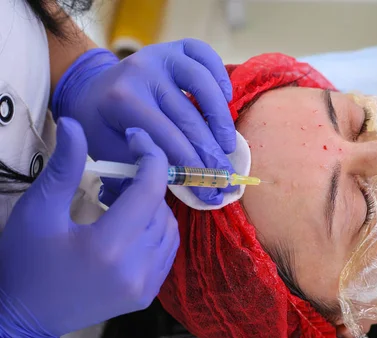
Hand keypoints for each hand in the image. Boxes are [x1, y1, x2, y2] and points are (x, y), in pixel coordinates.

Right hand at [0, 118, 178, 337]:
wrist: (22, 318)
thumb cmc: (25, 261)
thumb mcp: (38, 210)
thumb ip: (64, 167)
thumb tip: (74, 123)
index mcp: (108, 247)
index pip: (149, 191)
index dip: (150, 158)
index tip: (137, 139)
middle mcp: (135, 269)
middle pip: (161, 208)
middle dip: (146, 184)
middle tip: (120, 175)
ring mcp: (144, 286)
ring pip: (169, 229)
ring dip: (153, 208)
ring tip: (122, 200)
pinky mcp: (146, 296)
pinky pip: (167, 252)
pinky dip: (157, 231)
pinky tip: (132, 225)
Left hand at [52, 39, 235, 204]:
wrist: (89, 89)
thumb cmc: (101, 126)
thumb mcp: (107, 151)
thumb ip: (140, 167)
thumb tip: (181, 185)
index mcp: (122, 99)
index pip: (168, 139)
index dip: (193, 169)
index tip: (211, 193)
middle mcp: (142, 71)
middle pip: (189, 118)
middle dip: (212, 155)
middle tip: (228, 180)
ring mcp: (160, 55)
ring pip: (202, 83)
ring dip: (221, 120)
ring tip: (228, 146)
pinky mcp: (174, 47)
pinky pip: (205, 55)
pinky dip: (219, 76)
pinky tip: (226, 100)